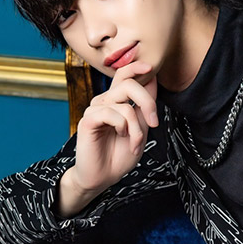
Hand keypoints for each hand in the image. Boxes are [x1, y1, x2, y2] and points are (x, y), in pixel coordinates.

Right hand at [58, 61, 158, 215]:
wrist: (103, 177)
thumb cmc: (119, 155)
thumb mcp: (140, 129)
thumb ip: (144, 106)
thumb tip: (152, 79)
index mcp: (115, 101)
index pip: (123, 74)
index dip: (137, 66)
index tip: (151, 67)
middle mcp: (104, 101)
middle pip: (128, 83)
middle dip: (147, 101)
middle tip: (154, 123)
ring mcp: (95, 109)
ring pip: (125, 105)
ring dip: (136, 128)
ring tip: (134, 143)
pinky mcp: (88, 120)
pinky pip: (113, 114)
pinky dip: (124, 128)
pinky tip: (121, 138)